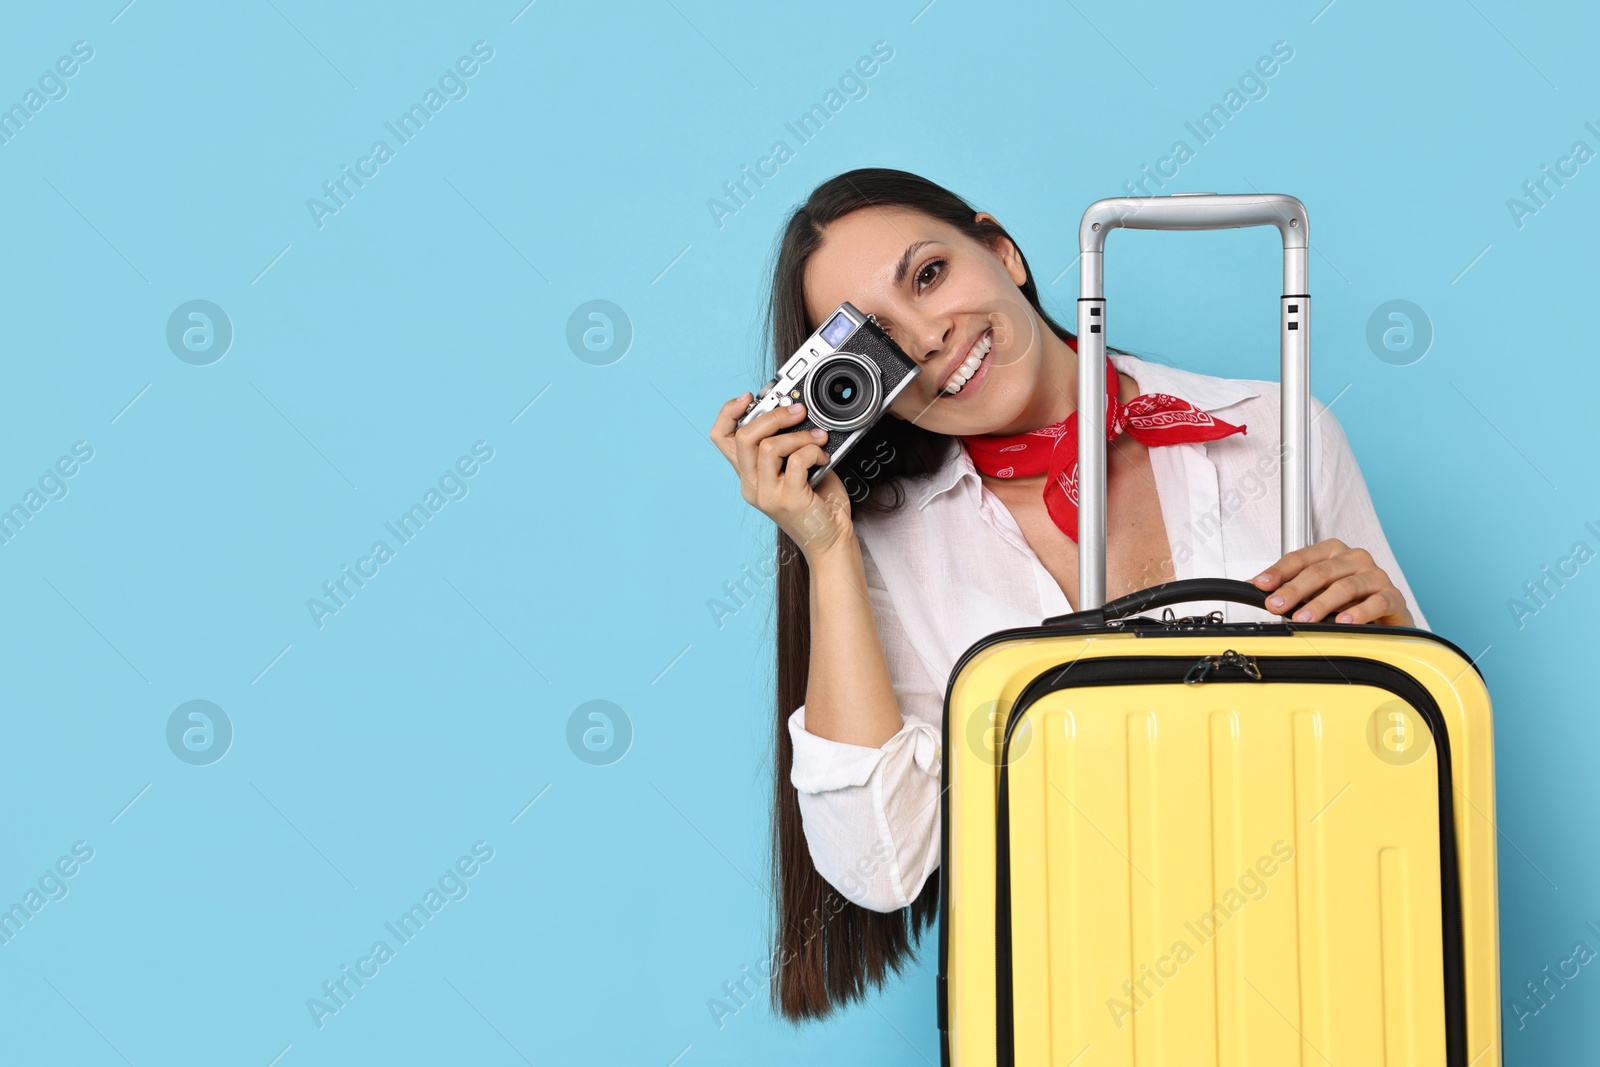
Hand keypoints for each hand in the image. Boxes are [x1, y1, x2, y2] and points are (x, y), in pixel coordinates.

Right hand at [709, 394, 854, 561]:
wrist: (830, 541)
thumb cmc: (817, 506)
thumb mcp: (795, 470)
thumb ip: (787, 445)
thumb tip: (795, 413)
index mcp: (749, 475)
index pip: (722, 439)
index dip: (729, 412)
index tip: (747, 397)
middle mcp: (752, 485)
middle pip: (743, 437)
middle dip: (772, 415)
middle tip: (796, 411)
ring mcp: (768, 494)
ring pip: (768, 447)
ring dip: (798, 435)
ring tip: (817, 438)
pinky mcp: (788, 500)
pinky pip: (796, 461)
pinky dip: (813, 451)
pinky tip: (823, 456)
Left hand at [1252, 538, 1415, 626]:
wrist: (1387, 616)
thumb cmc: (1349, 599)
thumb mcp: (1316, 590)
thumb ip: (1290, 586)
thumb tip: (1256, 587)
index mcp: (1332, 552)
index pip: (1301, 558)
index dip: (1279, 571)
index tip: (1262, 585)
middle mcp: (1354, 559)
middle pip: (1320, 572)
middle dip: (1294, 590)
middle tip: (1276, 606)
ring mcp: (1375, 576)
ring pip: (1345, 586)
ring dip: (1321, 604)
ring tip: (1303, 619)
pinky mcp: (1393, 596)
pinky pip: (1376, 602)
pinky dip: (1359, 613)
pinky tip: (1344, 622)